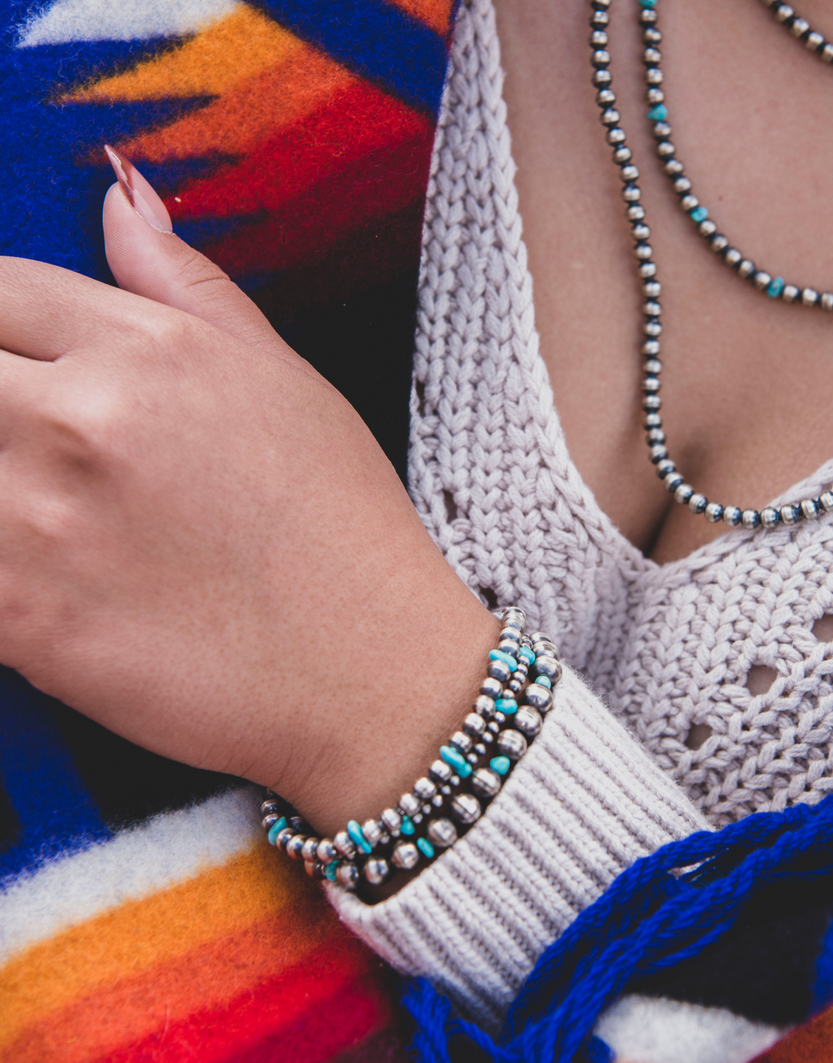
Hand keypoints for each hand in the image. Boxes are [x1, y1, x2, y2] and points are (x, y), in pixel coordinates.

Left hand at [0, 150, 496, 834]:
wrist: (371, 672)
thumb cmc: (343, 527)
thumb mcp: (288, 381)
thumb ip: (186, 283)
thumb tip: (121, 194)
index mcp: (150, 352)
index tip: (18, 368)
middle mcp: (82, 419)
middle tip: (34, 441)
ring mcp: (37, 521)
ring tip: (43, 505)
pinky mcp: (17, 618)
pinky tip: (38, 565)